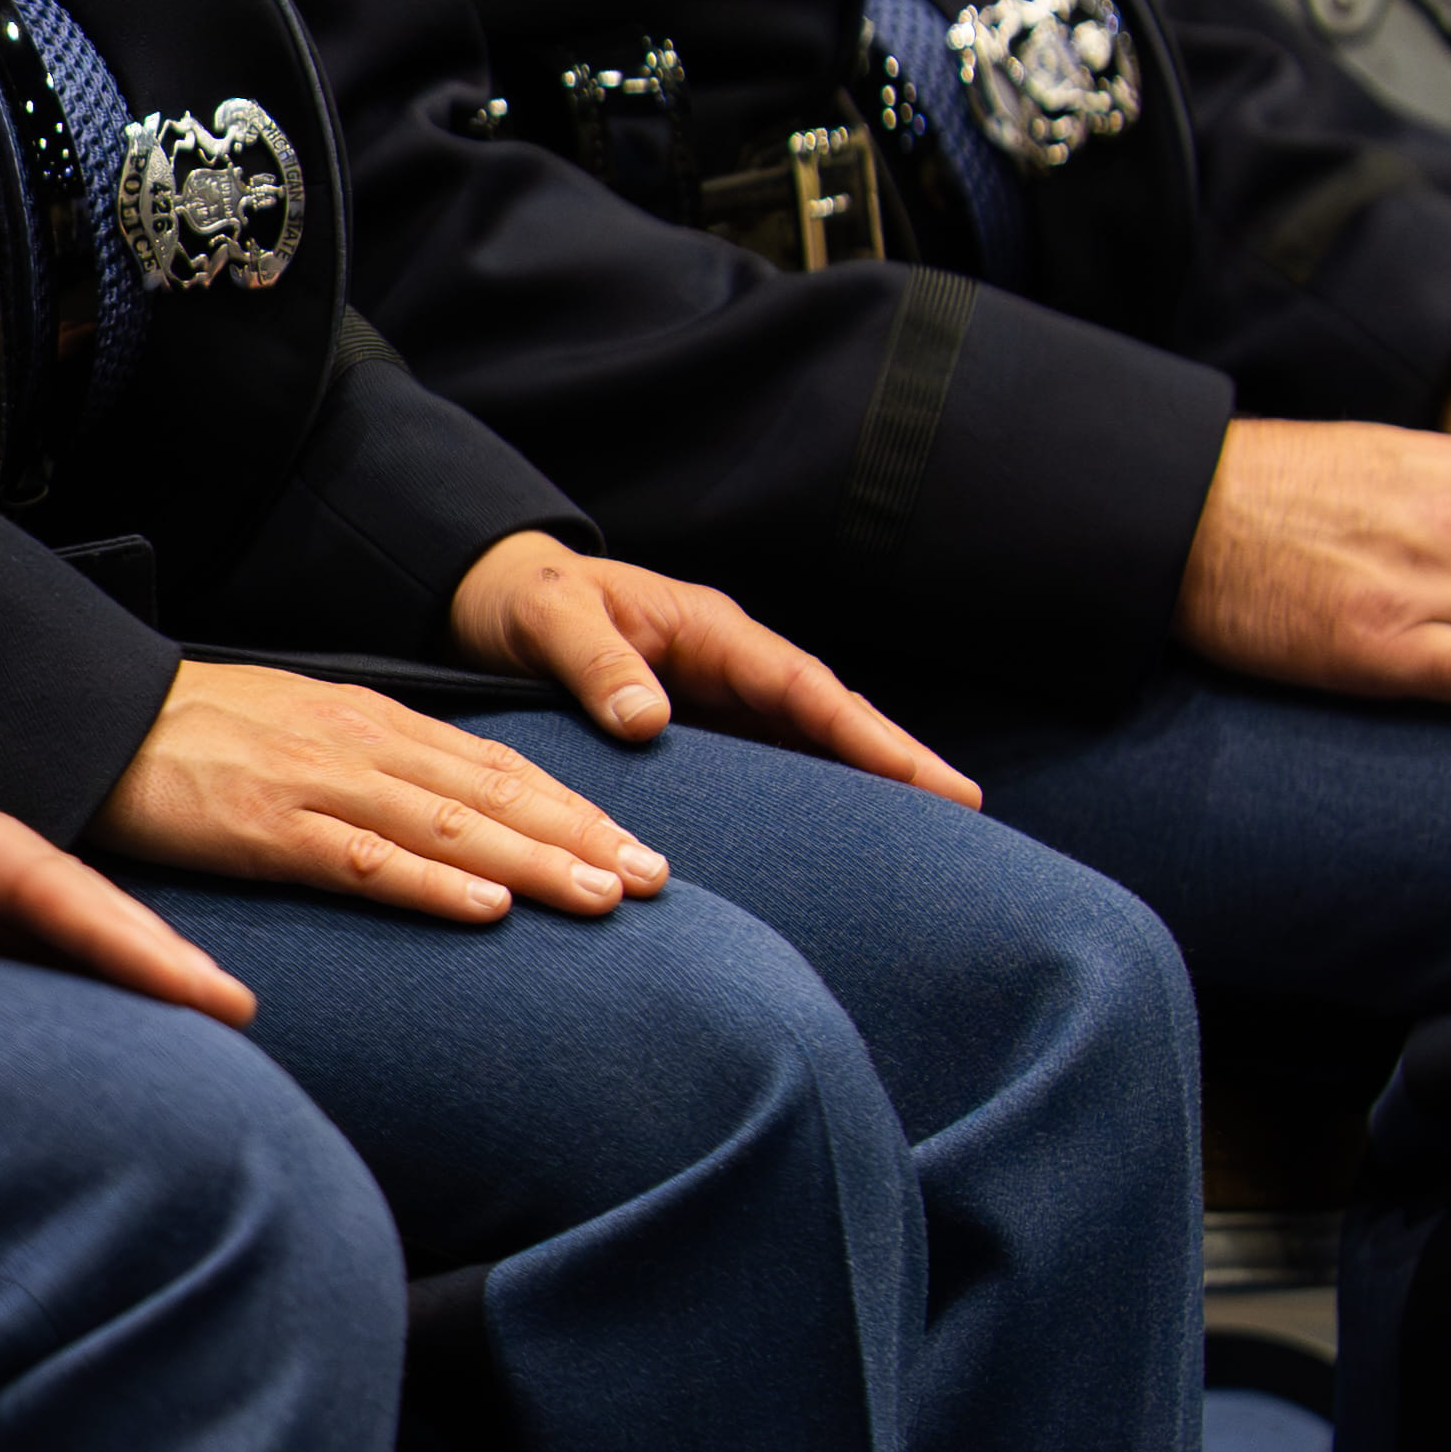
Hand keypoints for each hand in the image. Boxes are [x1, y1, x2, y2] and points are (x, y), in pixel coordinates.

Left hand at [0, 672, 252, 1022]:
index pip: (25, 872)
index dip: (118, 933)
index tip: (198, 987)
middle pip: (49, 886)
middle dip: (144, 947)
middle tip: (237, 1016)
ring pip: (20, 903)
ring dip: (100, 956)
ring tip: (189, 1022)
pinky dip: (33, 957)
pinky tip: (69, 1008)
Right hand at [97, 663, 664, 923]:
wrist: (97, 719)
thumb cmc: (196, 739)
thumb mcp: (300, 733)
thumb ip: (372, 767)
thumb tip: (447, 819)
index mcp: (373, 724)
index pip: (496, 767)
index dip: (573, 806)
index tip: (638, 846)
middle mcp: (360, 746)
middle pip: (493, 795)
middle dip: (583, 836)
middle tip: (659, 880)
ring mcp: (315, 784)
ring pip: (448, 826)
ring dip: (535, 862)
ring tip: (604, 897)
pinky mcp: (265, 827)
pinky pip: (363, 860)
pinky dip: (432, 883)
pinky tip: (487, 907)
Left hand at [443, 535, 979, 804]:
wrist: (484, 601)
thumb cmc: (520, 601)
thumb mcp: (550, 618)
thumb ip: (595, 663)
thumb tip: (649, 721)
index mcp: (709, 630)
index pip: (804, 687)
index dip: (868, 735)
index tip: (929, 778)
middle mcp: (726, 667)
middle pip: (826, 720)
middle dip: (895, 763)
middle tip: (967, 816)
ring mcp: (714, 702)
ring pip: (802, 749)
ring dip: (858, 789)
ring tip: (921, 846)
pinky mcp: (691, 735)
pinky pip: (758, 771)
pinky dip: (799, 803)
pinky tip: (826, 851)